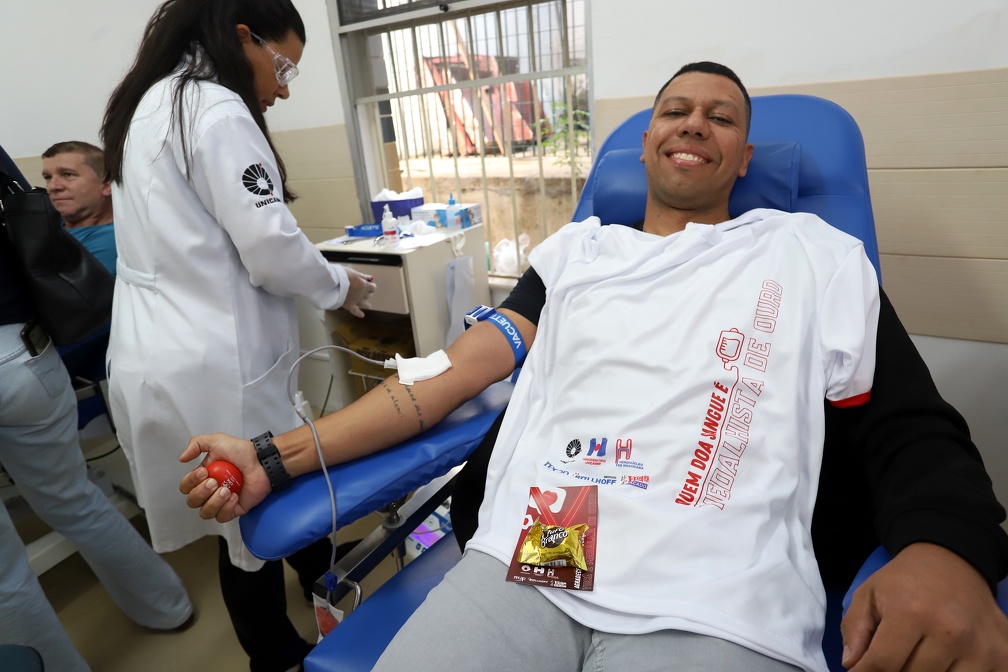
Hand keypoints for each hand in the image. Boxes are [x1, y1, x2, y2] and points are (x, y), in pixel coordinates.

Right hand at [178, 433, 270, 522]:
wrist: (262, 462)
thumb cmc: (242, 452)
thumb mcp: (217, 441)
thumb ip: (196, 444)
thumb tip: (181, 459)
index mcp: (203, 476)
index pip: (186, 487)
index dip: (191, 482)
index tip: (205, 472)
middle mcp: (210, 491)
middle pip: (192, 502)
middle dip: (201, 492)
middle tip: (216, 482)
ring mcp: (221, 501)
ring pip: (205, 513)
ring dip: (213, 502)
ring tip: (227, 490)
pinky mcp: (234, 509)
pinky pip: (222, 517)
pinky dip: (226, 508)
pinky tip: (235, 496)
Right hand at [342, 268, 375, 317]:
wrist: (333, 283)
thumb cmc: (343, 275)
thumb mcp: (354, 272)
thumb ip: (362, 276)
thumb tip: (370, 278)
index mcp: (364, 286)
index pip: (373, 288)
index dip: (371, 286)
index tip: (368, 284)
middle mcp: (362, 294)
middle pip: (368, 295)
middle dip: (367, 293)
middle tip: (363, 291)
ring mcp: (356, 301)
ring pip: (365, 304)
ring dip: (366, 304)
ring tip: (368, 305)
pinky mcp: (349, 305)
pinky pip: (355, 311)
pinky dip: (359, 313)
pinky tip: (362, 315)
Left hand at [842, 542, 1007, 670]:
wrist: (953, 562)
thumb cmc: (905, 582)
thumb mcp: (868, 594)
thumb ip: (855, 630)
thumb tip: (852, 665)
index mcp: (911, 612)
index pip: (882, 664)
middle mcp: (950, 631)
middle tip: (891, 659)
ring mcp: (980, 647)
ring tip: (917, 658)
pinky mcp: (1002, 657)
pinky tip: (944, 663)